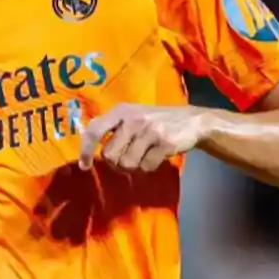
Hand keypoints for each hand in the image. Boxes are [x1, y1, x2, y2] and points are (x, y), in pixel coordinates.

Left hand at [79, 103, 206, 171]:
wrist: (193, 121)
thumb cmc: (157, 120)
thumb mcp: (133, 115)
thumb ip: (112, 128)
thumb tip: (89, 150)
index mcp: (121, 111)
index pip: (94, 130)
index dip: (85, 150)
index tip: (85, 166)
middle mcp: (133, 119)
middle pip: (109, 155)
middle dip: (117, 162)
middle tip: (129, 157)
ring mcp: (149, 131)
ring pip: (127, 164)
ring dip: (134, 165)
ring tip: (145, 154)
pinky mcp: (164, 143)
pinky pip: (146, 167)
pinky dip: (150, 167)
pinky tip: (157, 156)